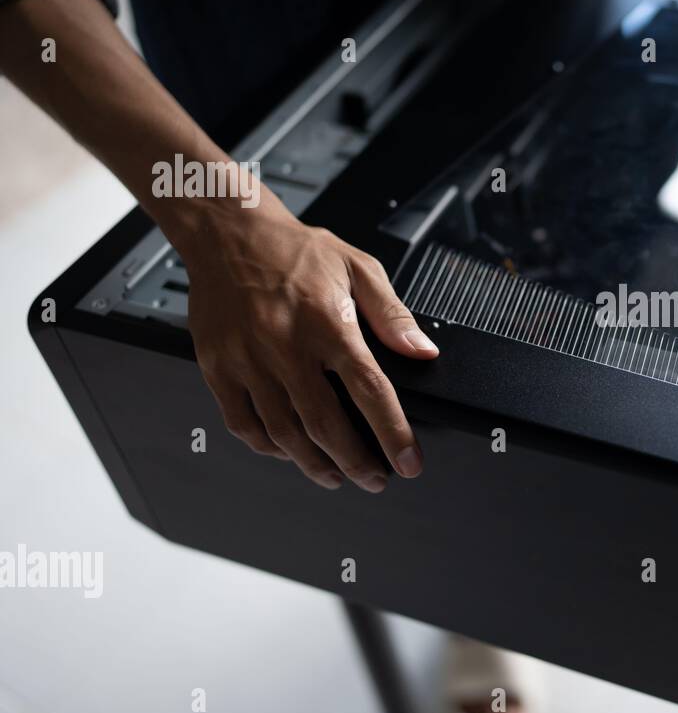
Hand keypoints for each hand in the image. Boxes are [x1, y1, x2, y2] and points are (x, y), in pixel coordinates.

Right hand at [182, 202, 439, 490]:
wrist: (228, 233)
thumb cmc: (295, 250)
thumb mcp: (358, 268)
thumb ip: (393, 315)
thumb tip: (424, 352)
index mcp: (328, 323)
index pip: (370, 391)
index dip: (394, 433)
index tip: (409, 462)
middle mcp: (286, 346)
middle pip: (326, 425)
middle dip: (356, 462)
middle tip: (375, 479)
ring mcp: (248, 360)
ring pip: (283, 433)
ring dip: (314, 464)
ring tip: (337, 476)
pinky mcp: (218, 368)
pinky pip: (242, 423)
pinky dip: (268, 447)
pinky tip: (289, 453)